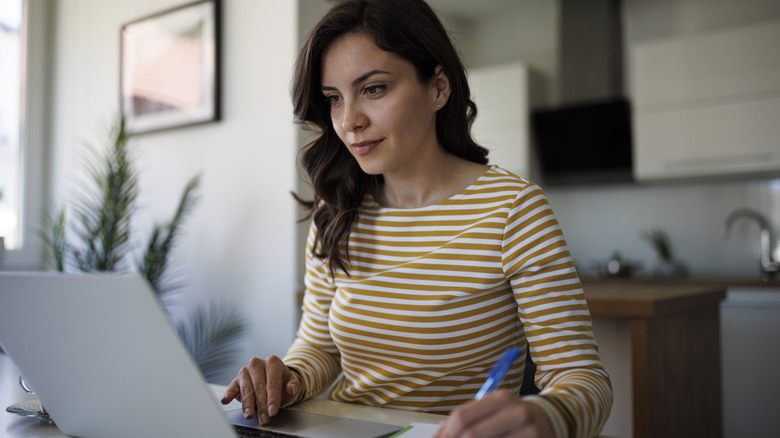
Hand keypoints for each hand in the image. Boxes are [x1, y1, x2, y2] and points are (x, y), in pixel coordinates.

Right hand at [220, 355, 301, 424]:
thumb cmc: (282, 383)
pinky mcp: (236, 379)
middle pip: (259, 387)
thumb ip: (295, 386)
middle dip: (262, 405)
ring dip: (248, 404)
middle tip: (264, 418)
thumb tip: (292, 387)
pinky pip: (232, 387)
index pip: (273, 382)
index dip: (273, 398)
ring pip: (246, 389)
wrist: (271, 381)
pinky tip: (225, 400)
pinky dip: (228, 394)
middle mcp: (257, 364)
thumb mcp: (292, 384)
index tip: (273, 411)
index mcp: (273, 362)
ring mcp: (245, 371)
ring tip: (250, 415)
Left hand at [435, 390, 554, 437]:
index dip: (445, 433)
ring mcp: (527, 431)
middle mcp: (515, 412)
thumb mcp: (493, 409)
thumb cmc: (512, 416)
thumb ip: (468, 417)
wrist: (549, 420)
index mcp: (499, 398)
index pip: (462, 416)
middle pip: (472, 434)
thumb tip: (439, 435)